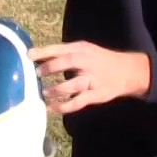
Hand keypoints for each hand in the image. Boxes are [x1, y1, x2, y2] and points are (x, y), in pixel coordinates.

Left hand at [29, 41, 150, 114]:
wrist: (128, 71)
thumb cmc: (100, 60)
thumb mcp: (85, 50)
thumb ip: (65, 53)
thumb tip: (38, 57)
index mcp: (83, 49)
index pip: (61, 48)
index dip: (44, 52)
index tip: (28, 55)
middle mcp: (88, 62)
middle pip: (68, 62)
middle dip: (50, 68)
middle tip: (36, 74)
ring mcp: (93, 79)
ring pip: (73, 84)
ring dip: (56, 89)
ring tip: (45, 93)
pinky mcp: (97, 94)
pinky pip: (79, 102)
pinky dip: (64, 106)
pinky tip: (53, 109)